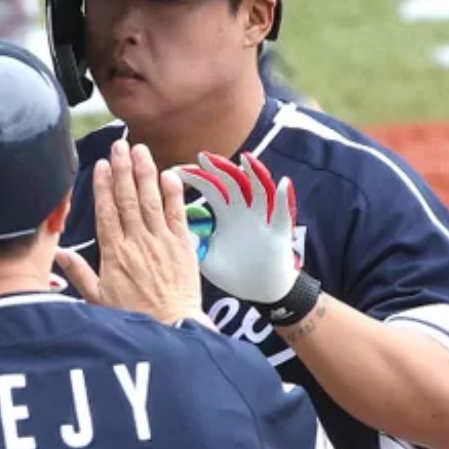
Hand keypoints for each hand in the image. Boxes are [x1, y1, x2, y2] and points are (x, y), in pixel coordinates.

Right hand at [56, 140, 204, 324]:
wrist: (171, 326)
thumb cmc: (134, 315)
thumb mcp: (98, 298)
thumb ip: (79, 272)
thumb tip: (56, 253)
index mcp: (114, 253)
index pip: (106, 212)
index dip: (102, 186)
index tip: (100, 165)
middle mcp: (136, 242)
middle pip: (127, 199)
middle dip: (122, 170)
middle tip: (119, 146)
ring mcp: (161, 241)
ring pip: (150, 200)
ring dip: (145, 172)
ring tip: (139, 150)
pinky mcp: (182, 244)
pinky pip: (177, 213)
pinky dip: (173, 193)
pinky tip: (168, 173)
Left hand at [175, 151, 301, 304]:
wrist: (260, 291)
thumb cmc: (233, 272)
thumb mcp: (205, 255)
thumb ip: (190, 241)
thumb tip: (165, 228)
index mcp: (225, 213)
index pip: (209, 187)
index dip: (194, 177)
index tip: (174, 171)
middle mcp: (244, 210)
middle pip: (232, 181)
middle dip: (219, 168)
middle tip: (203, 157)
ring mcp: (263, 219)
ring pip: (259, 189)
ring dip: (254, 173)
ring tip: (245, 160)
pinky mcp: (279, 232)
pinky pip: (283, 213)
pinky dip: (284, 198)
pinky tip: (281, 184)